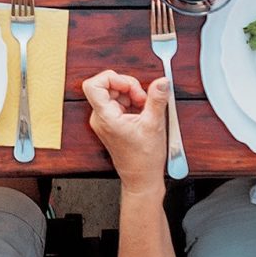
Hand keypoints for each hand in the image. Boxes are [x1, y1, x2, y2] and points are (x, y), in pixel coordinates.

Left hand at [82, 70, 170, 191]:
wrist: (141, 177)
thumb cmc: (144, 159)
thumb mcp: (154, 125)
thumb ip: (157, 99)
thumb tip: (162, 82)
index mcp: (105, 117)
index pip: (93, 85)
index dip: (112, 78)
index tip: (129, 85)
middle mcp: (100, 117)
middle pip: (107, 86)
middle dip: (129, 88)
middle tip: (143, 100)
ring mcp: (104, 120)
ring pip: (114, 93)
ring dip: (132, 95)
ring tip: (144, 109)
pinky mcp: (111, 122)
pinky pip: (119, 103)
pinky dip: (132, 103)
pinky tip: (142, 114)